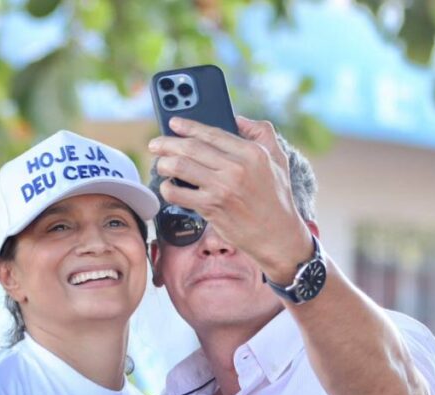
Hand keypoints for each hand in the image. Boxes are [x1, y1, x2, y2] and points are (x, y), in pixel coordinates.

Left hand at [149, 116, 313, 281]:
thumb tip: (238, 119)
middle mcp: (235, 168)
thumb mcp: (278, 159)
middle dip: (167, 143)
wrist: (277, 236)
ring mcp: (221, 189)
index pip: (212, 133)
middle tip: (156, 144)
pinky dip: (167, 189)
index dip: (188, 126)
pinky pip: (178, 194)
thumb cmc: (277, 198)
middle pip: (190, 147)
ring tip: (160, 164)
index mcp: (252, 153)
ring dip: (163, 164)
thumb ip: (261, 132)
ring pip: (180, 167)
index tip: (173, 123)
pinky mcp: (211, 208)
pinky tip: (167, 187)